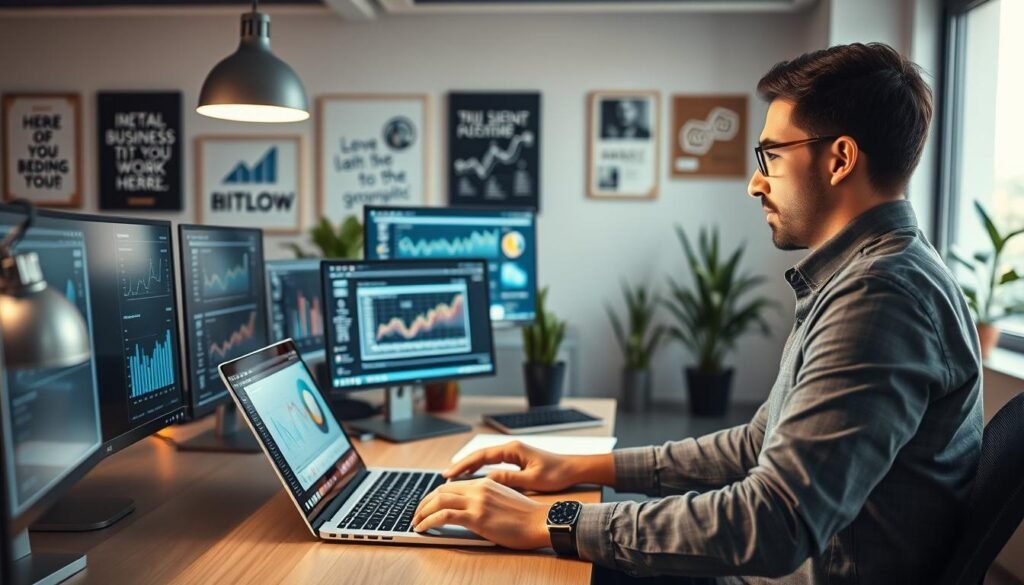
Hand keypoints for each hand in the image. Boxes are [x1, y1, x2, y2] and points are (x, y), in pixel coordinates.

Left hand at [412, 478, 550, 549]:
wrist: (540, 521)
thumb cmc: (527, 517)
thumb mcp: (504, 500)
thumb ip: (486, 499)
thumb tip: (471, 510)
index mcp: (485, 483)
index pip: (452, 485)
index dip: (435, 495)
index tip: (427, 505)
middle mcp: (478, 488)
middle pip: (441, 490)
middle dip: (424, 503)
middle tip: (416, 514)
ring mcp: (477, 501)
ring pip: (438, 500)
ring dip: (422, 512)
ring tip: (415, 522)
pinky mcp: (476, 517)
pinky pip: (444, 516)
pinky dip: (428, 521)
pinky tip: (422, 528)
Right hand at [443, 440, 582, 492]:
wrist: (574, 469)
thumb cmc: (557, 473)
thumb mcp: (533, 479)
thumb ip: (510, 479)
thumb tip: (488, 480)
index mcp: (513, 449)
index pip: (481, 456)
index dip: (463, 465)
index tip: (449, 474)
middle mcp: (511, 448)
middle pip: (480, 455)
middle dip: (462, 466)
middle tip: (445, 477)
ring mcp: (513, 453)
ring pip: (485, 459)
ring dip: (470, 468)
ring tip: (454, 479)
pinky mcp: (516, 459)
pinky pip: (493, 463)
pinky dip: (480, 470)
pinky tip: (474, 479)